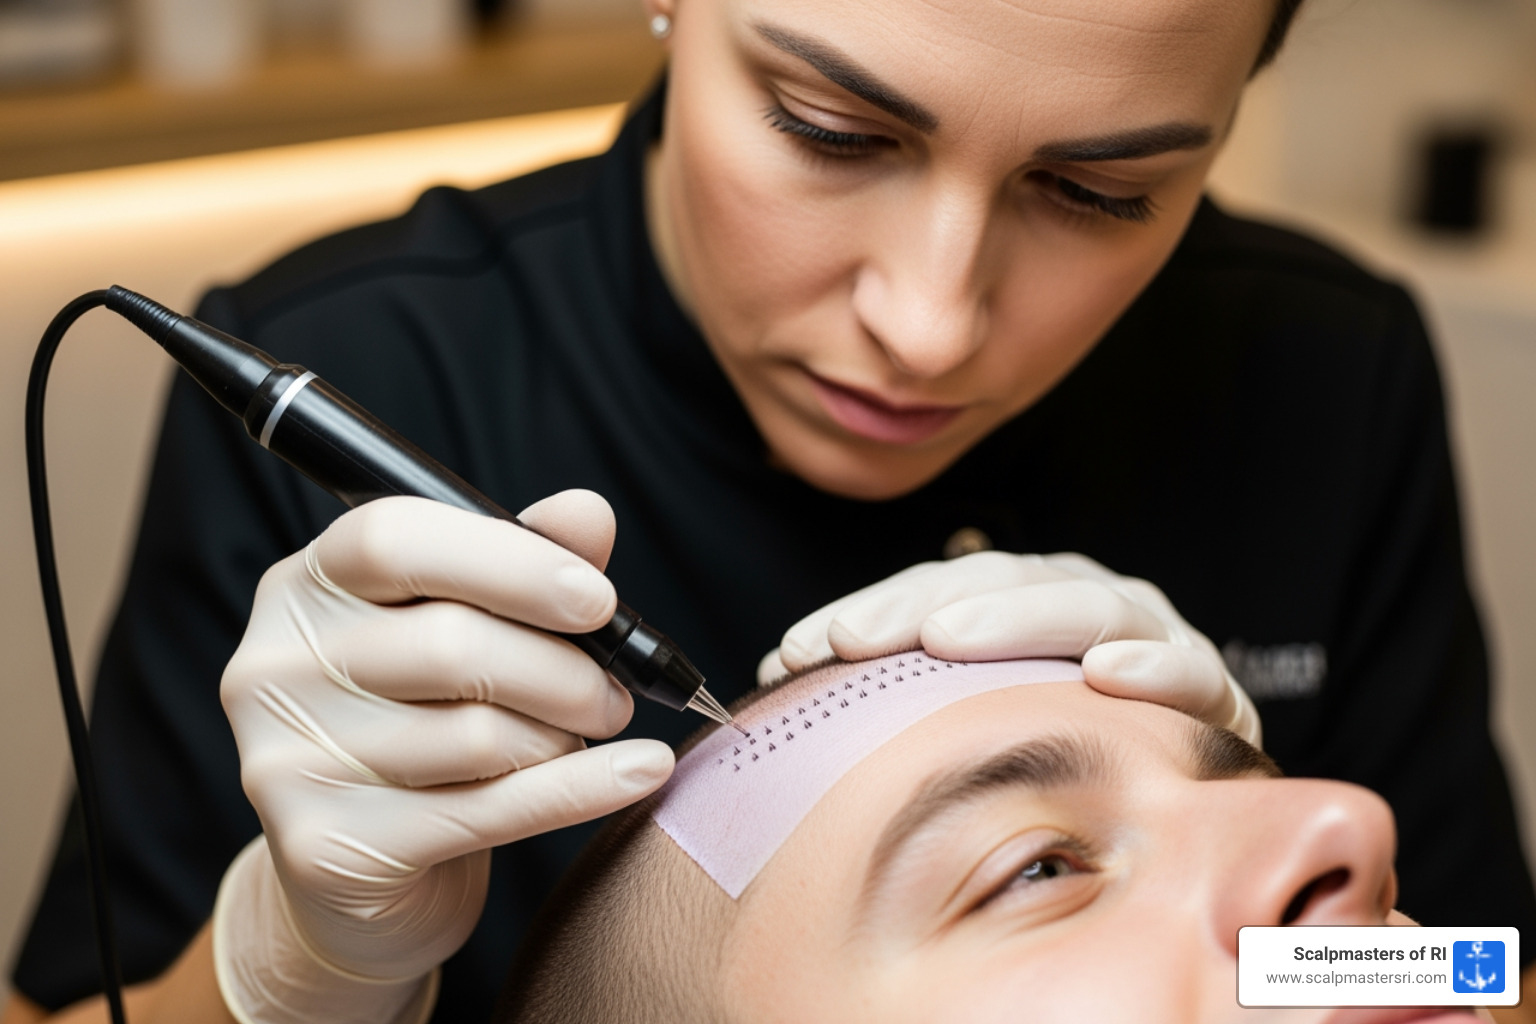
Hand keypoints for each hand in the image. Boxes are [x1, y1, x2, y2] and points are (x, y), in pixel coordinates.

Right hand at [215, 493, 673, 1022]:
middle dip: (563, 670)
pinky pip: (489, 810)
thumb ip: (520, 562)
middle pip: (450, 645)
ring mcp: (286, 763)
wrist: (361, 874)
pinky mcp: (324, 848)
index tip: (595, 598)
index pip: (392, 540)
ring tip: (580, 737)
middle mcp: (275, 666)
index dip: (510, 562)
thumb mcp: (463, 625)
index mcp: (305, 586)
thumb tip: (587, 514)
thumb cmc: (419, 721)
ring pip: (475, 735)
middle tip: (614, 693)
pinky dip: (583, 788)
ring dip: (562, 737)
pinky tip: (641, 772)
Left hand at [759, 551, 1259, 745]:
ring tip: (949, 636)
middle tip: (855, 639)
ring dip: (1015, 616)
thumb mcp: (973, 713)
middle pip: (997, 583)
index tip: (793, 650)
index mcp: (1019, 599)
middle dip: (916, 607)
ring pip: (1085, 603)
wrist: (1186, 781)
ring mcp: (1148, 631)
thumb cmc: (1064, 739)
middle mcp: (1080, 599)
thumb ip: (894, 693)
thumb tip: (774, 679)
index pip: (933, 592)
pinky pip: (1186, 668)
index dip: (864, 614)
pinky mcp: (1208, 683)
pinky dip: (1153, 664)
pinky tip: (1110, 671)